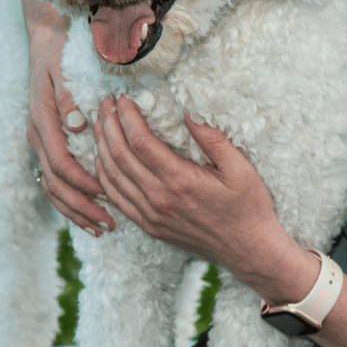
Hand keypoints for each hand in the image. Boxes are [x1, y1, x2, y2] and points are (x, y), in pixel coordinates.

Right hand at [22, 0, 115, 233]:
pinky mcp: (48, 139)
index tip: (107, 198)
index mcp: (44, 120)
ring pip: (53, 186)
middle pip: (56, 184)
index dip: (85, 185)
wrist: (47, 36)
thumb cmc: (62, 50)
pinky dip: (70, 197)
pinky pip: (55, 177)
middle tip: (108, 225)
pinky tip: (89, 209)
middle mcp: (38, 134)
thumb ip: (69, 96)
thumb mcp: (64, 66)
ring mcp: (41, 139)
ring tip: (101, 227)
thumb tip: (77, 126)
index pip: (62, 164)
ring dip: (76, 209)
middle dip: (82, 207)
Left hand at [93, 96, 317, 301]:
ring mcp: (151, 216)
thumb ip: (212, 139)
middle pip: (120, 157)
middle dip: (108, 126)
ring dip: (101, 147)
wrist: (248, 249)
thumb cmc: (248, 205)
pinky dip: (104, 176)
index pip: (141, 142)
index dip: (127, 117)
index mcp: (180, 181)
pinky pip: (117, 199)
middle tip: (104, 103)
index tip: (122, 98)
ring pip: (112, 177)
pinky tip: (102, 160)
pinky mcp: (150, 226)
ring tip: (98, 124)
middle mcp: (159, 200)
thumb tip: (189, 112)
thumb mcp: (239, 167)